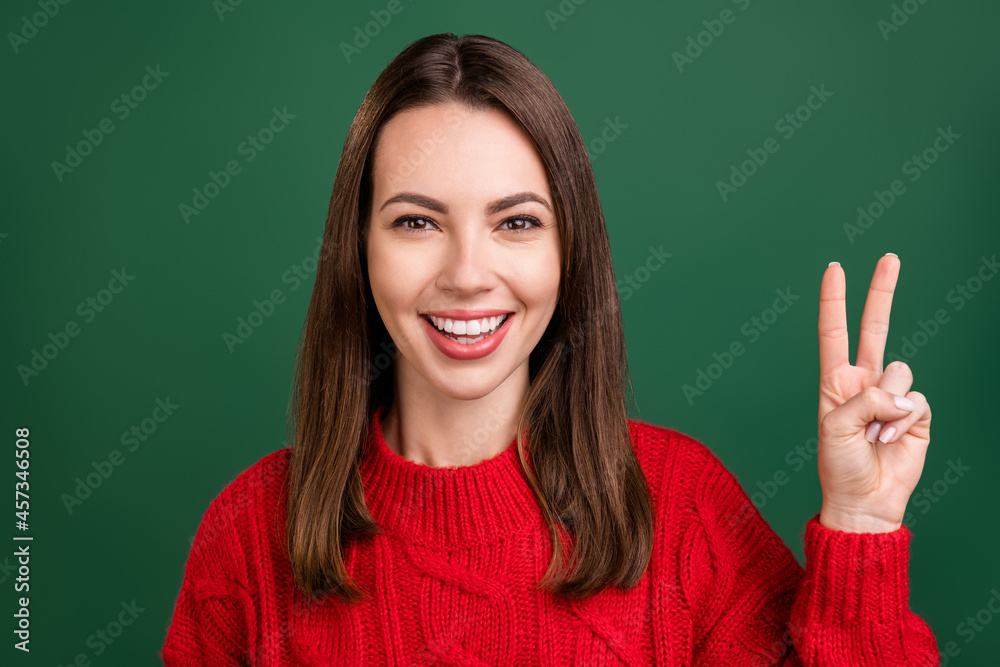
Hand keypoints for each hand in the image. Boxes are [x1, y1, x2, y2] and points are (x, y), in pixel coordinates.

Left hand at [816, 254, 932, 532]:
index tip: (834, 269)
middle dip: (882, 292)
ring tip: (873, 435)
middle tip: (889, 257)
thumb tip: (900, 393)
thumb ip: (864, 399)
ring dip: (887, 405)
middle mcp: (865, 382)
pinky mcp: (916, 413)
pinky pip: (917, 399)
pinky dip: (903, 420)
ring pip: (901, 371)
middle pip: (875, 328)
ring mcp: (892, 396)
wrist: (866, 500)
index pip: (834, 332)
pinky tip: (889, 441)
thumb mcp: (835, 427)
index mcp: (836, 381)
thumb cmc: (840, 465)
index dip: (834, 301)